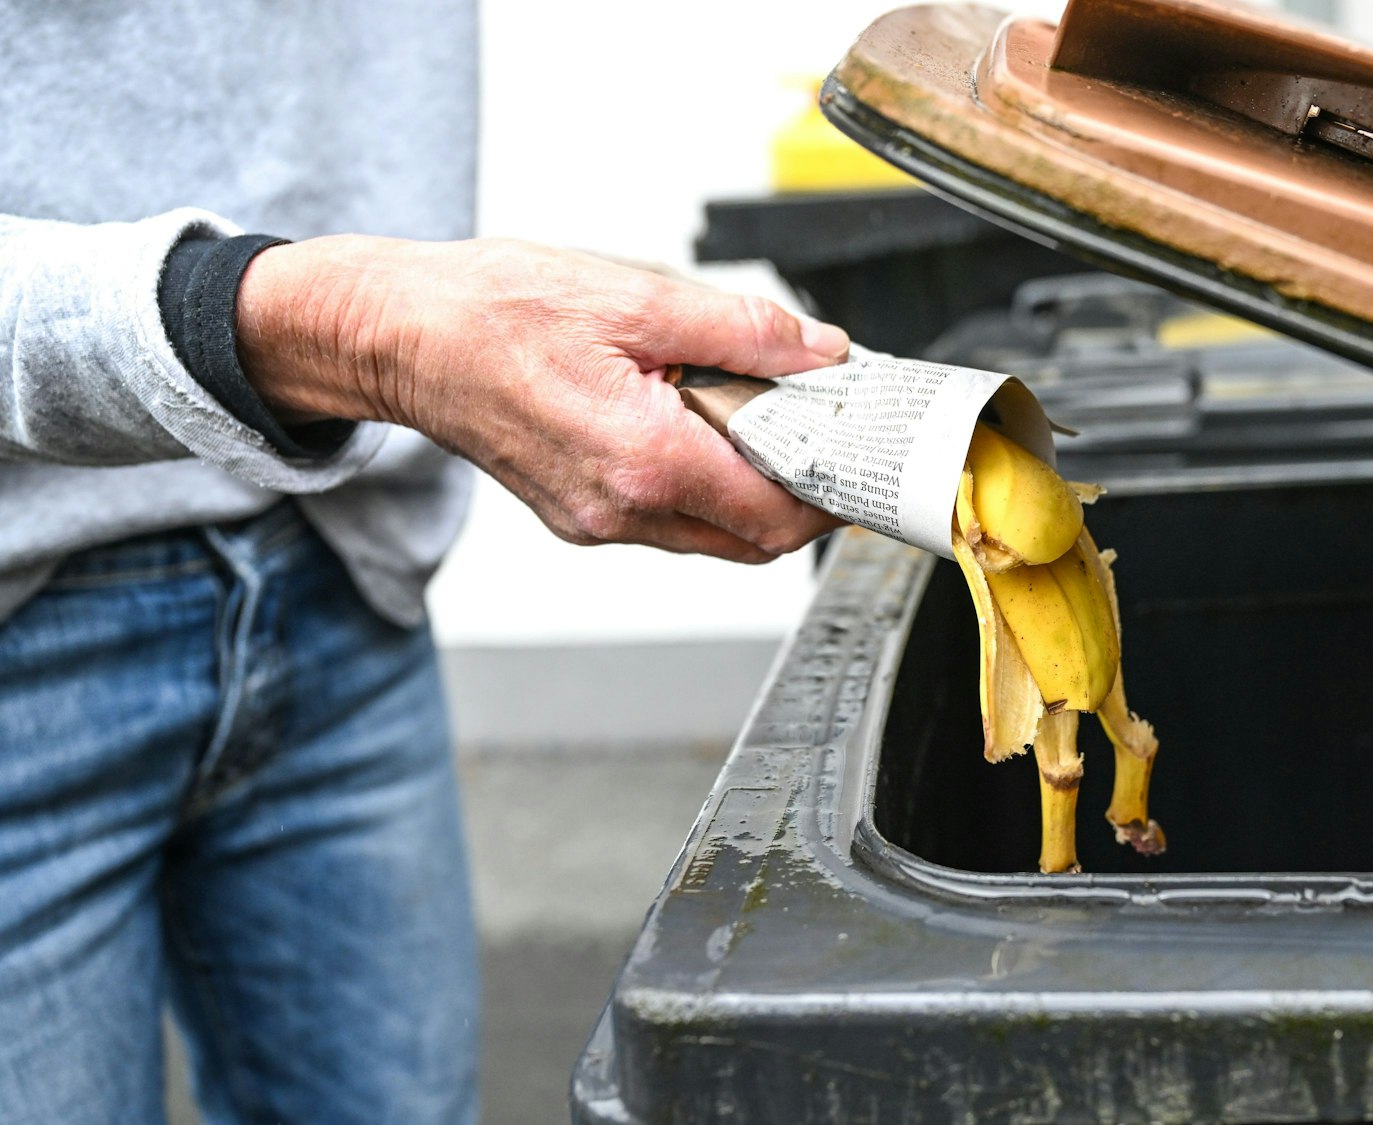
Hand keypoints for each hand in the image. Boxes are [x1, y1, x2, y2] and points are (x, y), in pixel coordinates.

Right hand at [236, 236, 849, 562]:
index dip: (837, 490)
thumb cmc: (490, 310)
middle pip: (755, 539)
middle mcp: (622, 510)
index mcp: (644, 459)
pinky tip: (711, 429)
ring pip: (714, 535)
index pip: (779, 510)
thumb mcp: (635, 296)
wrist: (395, 336)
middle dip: (807, 497)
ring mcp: (597, 522)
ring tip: (775, 424)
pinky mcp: (579, 515)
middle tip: (834, 438)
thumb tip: (818, 351)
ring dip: (757, 492)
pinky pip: (670, 521)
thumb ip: (742, 330)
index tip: (867, 457)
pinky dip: (708, 486)